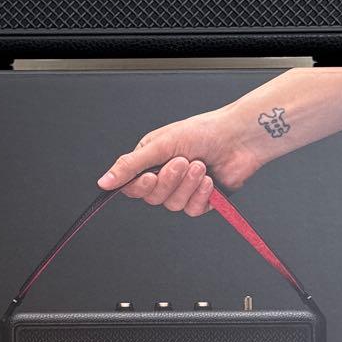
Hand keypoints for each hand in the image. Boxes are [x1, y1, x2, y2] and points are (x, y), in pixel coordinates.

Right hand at [96, 107, 262, 215]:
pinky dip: (201, 195)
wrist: (238, 138)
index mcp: (150, 161)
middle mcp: (165, 176)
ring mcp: (184, 189)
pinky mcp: (202, 200)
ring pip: (174, 205)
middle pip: (153, 197)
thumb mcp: (161, 145)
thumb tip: (104, 181)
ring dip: (188, 185)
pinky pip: (192, 210)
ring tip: (201, 166)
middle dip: (170, 181)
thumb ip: (130, 165)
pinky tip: (210, 181)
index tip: (149, 177)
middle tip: (183, 161)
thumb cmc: (202, 132)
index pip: (132, 186)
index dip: (139, 186)